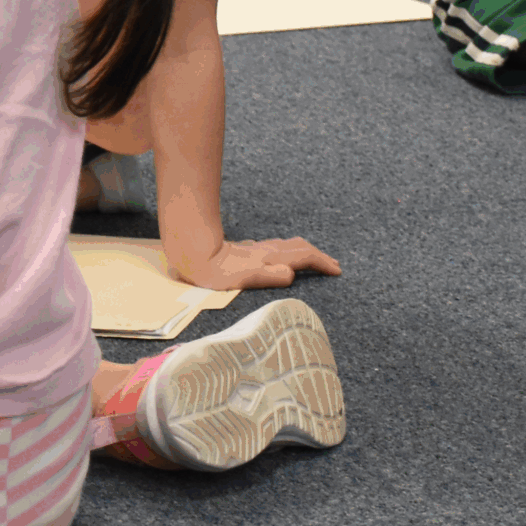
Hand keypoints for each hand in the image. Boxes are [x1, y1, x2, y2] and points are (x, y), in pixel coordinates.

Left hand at [166, 235, 342, 290]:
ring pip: (286, 247)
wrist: (188, 253)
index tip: (337, 271)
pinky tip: (282, 257)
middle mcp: (263, 251)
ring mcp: (254, 250)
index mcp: (266, 258)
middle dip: (318, 255)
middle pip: (297, 248)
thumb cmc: (211, 271)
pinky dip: (288, 252)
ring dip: (304, 252)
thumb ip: (266, 276)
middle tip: (333, 265)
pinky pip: (275, 249)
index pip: (302, 256)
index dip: (321, 263)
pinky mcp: (245, 251)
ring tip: (315, 259)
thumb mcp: (239, 278)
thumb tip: (291, 274)